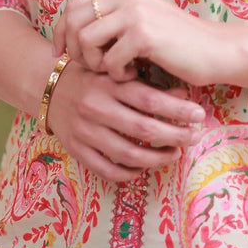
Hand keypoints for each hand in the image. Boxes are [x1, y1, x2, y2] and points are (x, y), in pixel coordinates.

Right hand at [45, 61, 205, 184]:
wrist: (48, 89)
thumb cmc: (91, 78)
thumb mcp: (116, 73)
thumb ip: (146, 83)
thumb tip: (184, 93)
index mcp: (108, 84)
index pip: (149, 99)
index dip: (178, 109)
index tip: (199, 114)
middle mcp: (96, 108)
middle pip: (144, 129)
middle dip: (175, 136)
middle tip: (194, 138)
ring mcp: (85, 131)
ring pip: (129, 154)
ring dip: (158, 158)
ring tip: (175, 154)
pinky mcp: (76, 150)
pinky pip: (107, 170)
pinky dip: (129, 173)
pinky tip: (144, 169)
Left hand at [53, 0, 227, 86]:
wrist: (212, 50)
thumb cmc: (173, 40)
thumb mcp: (138, 18)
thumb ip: (110, 16)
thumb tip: (69, 30)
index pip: (73, 6)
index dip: (62, 33)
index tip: (61, 55)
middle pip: (74, 21)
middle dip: (74, 50)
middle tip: (92, 67)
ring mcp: (134, 11)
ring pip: (86, 41)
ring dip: (95, 64)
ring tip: (115, 69)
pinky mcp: (143, 35)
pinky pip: (109, 60)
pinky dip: (117, 74)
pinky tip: (133, 73)